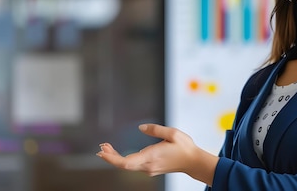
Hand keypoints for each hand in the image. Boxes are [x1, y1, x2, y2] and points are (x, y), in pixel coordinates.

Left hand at [97, 124, 217, 184]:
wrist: (193, 162)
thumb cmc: (185, 147)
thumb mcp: (172, 133)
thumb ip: (155, 129)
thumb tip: (140, 127)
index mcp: (151, 156)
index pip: (126, 162)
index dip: (112, 158)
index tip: (102, 152)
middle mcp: (148, 166)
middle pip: (124, 165)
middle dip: (111, 156)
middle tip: (102, 147)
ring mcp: (150, 169)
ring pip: (128, 166)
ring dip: (116, 157)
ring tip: (107, 147)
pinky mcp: (151, 168)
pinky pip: (133, 165)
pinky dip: (124, 159)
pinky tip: (121, 153)